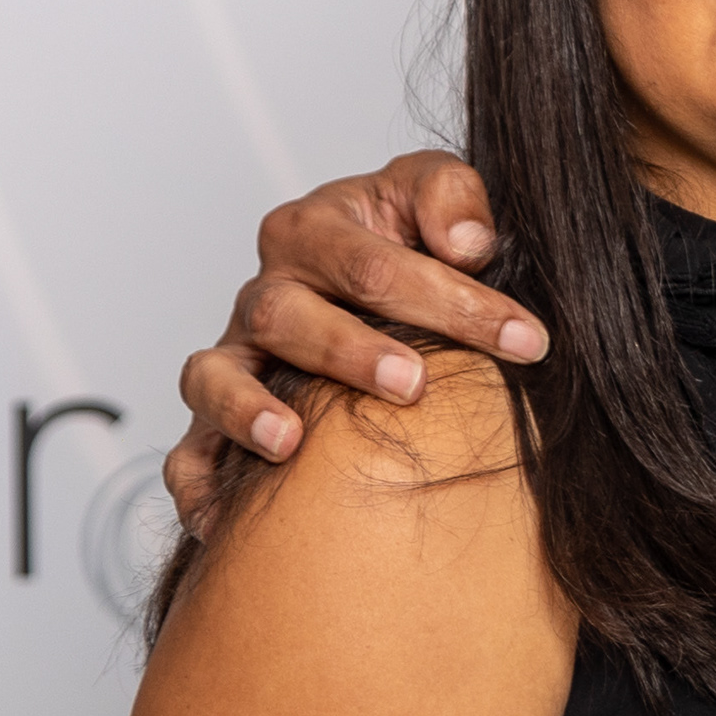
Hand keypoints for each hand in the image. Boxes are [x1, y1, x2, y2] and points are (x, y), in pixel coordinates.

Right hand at [166, 152, 544, 525]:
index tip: (526, 340)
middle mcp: (266, 292)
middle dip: (348, 351)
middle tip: (414, 384)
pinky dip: (199, 486)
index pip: (375, 264)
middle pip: (284, 314)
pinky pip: (189, 453)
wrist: (362, 275)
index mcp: (314, 230)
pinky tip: (228, 522)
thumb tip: (466, 243)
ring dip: (248, 410)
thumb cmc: (402, 238)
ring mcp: (236, 356)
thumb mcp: (430, 193)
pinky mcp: (217, 417)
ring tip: (290, 443)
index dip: (453, 302)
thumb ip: (451, 196)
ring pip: (213, 377)